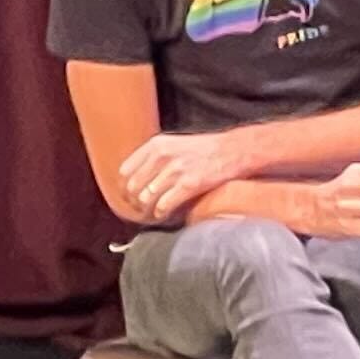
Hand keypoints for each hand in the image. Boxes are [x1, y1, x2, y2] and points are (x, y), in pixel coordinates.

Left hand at [117, 126, 252, 224]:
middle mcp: (162, 156)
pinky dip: (161, 213)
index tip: (129, 197)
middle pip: (133, 187)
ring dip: (147, 210)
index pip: (125, 171)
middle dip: (134, 202)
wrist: (234, 150)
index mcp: (156, 145)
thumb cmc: (206, 149)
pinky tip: (164, 214)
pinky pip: (164, 204)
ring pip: (146, 197)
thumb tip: (138, 177)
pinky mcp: (190, 184)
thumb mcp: (174, 144)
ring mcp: (176, 170)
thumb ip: (155, 157)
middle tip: (141, 210)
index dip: (124, 188)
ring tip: (152, 213)